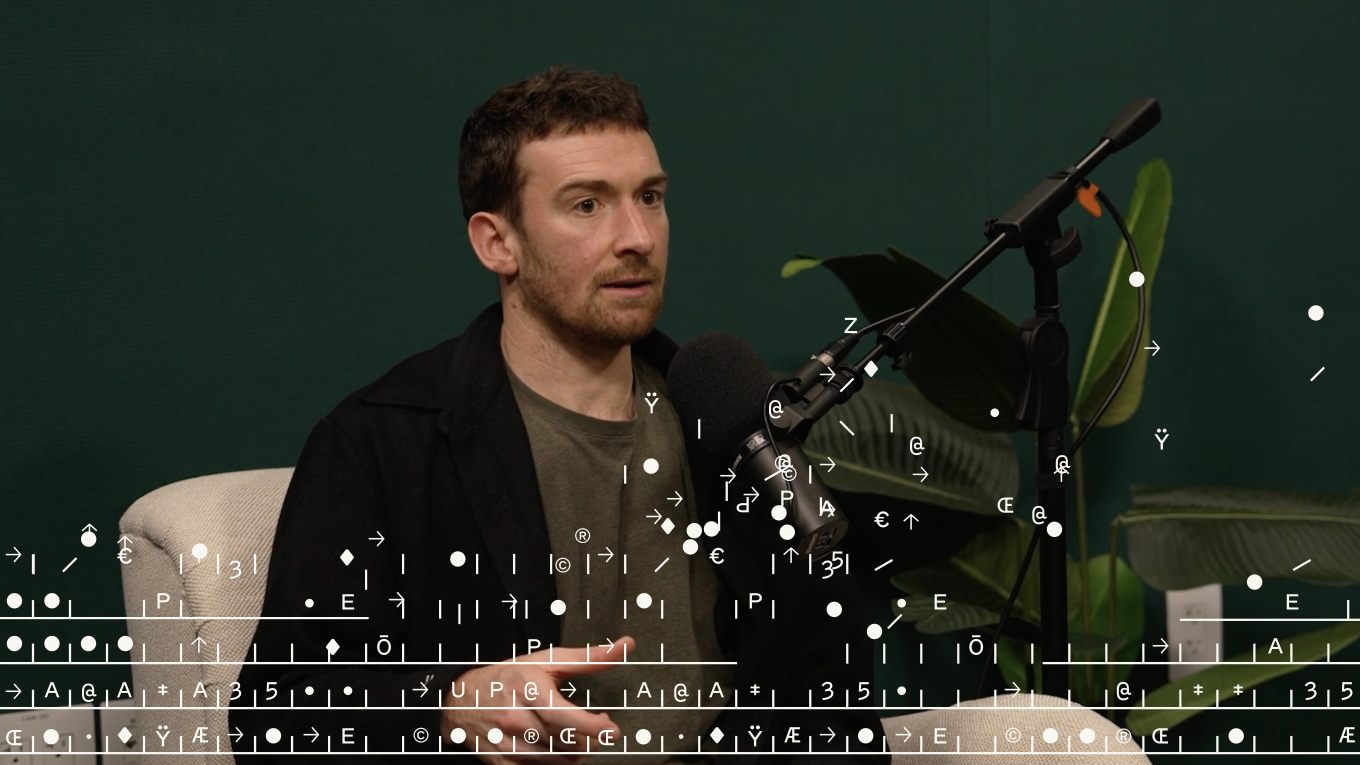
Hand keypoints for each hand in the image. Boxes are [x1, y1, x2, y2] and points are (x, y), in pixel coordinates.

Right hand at [440, 635, 635, 764]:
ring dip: (578, 750)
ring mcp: (508, 745)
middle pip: (566, 742)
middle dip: (591, 737)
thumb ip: (589, 658)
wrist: (462, 699)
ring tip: (577, 732)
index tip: (612, 730)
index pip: (562, 716)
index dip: (590, 727)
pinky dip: (558, 762)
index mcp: (527, 690)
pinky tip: (558, 746)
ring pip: (559, 761)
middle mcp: (515, 720)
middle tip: (599, 723)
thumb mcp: (546, 662)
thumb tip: (626, 646)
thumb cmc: (509, 677)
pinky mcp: (504, 764)